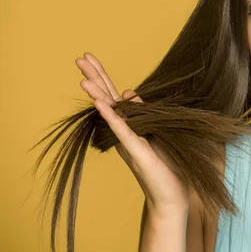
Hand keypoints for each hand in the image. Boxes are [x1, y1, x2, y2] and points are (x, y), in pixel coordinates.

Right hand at [76, 52, 189, 216]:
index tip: (90, 56)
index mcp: (130, 123)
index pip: (113, 95)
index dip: (103, 76)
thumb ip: (142, 112)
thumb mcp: (156, 131)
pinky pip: (122, 130)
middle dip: (95, 77)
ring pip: (110, 113)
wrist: (170, 195)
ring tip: (82, 79)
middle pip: (107, 98)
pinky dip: (112, 116)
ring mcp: (128, 140)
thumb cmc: (166, 164)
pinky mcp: (136, 151)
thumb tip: (129, 92)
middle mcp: (124, 130)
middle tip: (80, 58)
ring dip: (98, 95)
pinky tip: (101, 104)